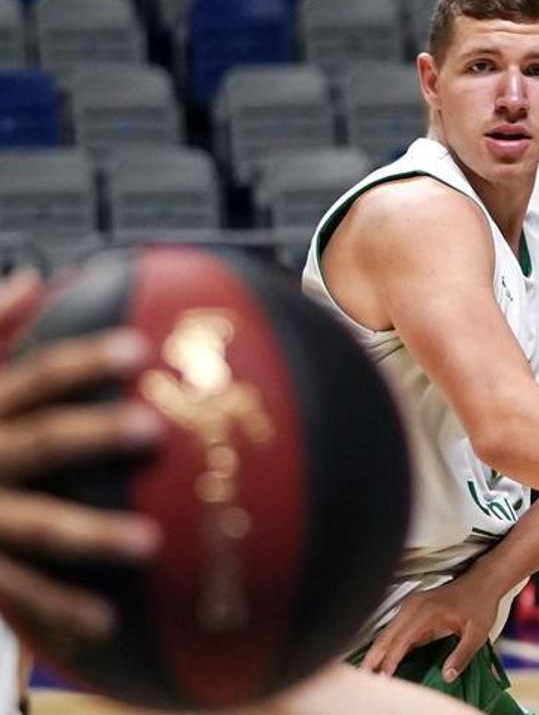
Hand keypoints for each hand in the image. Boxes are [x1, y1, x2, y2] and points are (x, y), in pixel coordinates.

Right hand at [0, 272, 162, 640]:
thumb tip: (31, 280)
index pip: (36, 376)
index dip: (85, 361)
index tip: (140, 349)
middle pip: (42, 441)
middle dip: (95, 435)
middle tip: (155, 431)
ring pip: (37, 524)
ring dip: (92, 535)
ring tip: (150, 544)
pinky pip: (18, 590)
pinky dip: (59, 608)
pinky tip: (106, 622)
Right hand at [359, 569, 503, 682]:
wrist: (482, 582)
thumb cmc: (480, 605)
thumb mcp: (477, 633)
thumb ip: (462, 655)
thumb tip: (447, 676)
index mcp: (428, 612)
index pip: (402, 639)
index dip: (391, 659)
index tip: (384, 677)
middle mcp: (414, 606)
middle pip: (388, 634)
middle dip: (374, 656)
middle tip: (364, 677)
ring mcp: (411, 605)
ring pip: (388, 631)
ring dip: (377, 651)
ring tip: (367, 671)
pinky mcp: (412, 608)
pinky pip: (394, 628)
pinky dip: (385, 643)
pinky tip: (380, 658)